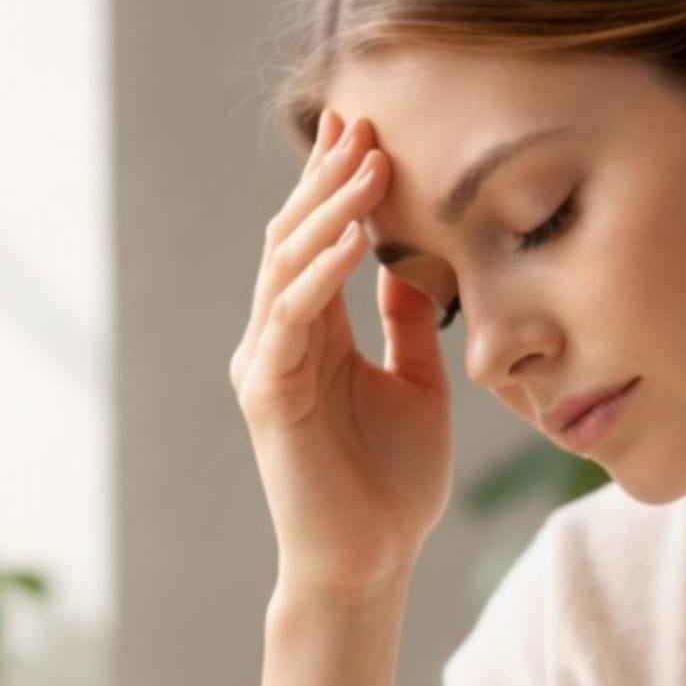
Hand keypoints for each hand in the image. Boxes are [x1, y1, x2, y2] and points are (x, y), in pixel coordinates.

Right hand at [229, 108, 454, 602]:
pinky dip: (320, 275)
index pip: (319, 243)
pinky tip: (353, 238)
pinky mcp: (269, 398)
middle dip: (327, 179)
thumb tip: (414, 263)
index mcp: (314, 337)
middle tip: (361, 122)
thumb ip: (408, 326)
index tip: (369, 129)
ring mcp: (267, 367)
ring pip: (287, 267)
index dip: (338, 186)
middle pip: (295, 238)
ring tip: (365, 161)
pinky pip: (291, 320)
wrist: (373, 564)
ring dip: (327, 211)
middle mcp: (280, 341)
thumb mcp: (418, 387)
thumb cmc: (393, 487)